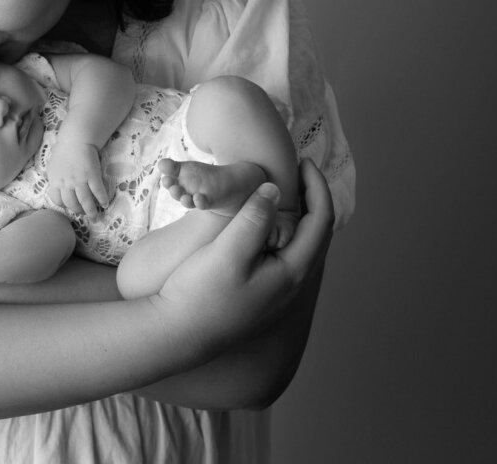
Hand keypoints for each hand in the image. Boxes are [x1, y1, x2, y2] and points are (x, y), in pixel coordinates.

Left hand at [45, 138, 109, 215]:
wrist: (76, 139)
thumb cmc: (63, 150)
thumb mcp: (52, 166)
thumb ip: (54, 178)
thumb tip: (56, 186)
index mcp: (55, 181)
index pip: (57, 200)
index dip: (64, 206)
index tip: (69, 207)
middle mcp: (67, 183)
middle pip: (72, 203)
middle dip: (78, 211)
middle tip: (83, 214)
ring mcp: (80, 180)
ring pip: (85, 201)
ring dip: (91, 211)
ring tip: (95, 217)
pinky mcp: (92, 176)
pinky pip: (97, 191)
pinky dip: (102, 199)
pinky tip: (105, 204)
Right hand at [149, 159, 333, 357]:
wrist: (175, 334)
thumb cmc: (199, 294)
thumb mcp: (227, 252)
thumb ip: (253, 219)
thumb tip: (273, 190)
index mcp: (292, 272)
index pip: (321, 222)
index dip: (317, 187)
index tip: (302, 162)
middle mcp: (291, 285)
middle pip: (315, 233)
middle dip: (311, 198)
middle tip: (296, 171)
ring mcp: (276, 293)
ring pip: (299, 244)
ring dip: (297, 214)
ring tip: (281, 190)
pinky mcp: (260, 294)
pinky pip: (282, 253)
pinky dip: (281, 229)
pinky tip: (260, 221)